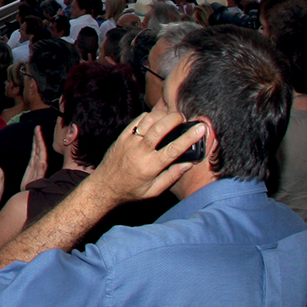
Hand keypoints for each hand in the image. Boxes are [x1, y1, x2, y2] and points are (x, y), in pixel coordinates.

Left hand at [21, 126, 49, 188]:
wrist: (29, 199)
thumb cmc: (30, 187)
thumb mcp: (31, 174)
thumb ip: (34, 166)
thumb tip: (36, 159)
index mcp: (34, 164)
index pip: (37, 149)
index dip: (37, 139)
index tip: (37, 130)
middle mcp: (37, 166)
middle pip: (39, 150)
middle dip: (39, 139)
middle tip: (38, 128)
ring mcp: (38, 172)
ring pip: (40, 157)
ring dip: (40, 146)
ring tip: (39, 136)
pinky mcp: (38, 180)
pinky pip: (40, 171)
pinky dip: (42, 164)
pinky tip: (42, 158)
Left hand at [89, 109, 205, 203]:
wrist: (104, 186)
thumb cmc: (131, 191)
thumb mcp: (154, 191)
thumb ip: (172, 176)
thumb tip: (188, 164)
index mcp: (150, 166)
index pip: (174, 149)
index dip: (190, 137)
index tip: (202, 128)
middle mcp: (140, 151)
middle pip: (160, 128)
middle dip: (176, 119)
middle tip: (185, 119)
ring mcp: (129, 142)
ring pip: (148, 120)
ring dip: (163, 115)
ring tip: (173, 118)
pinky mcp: (122, 136)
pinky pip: (137, 121)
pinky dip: (149, 116)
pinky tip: (157, 119)